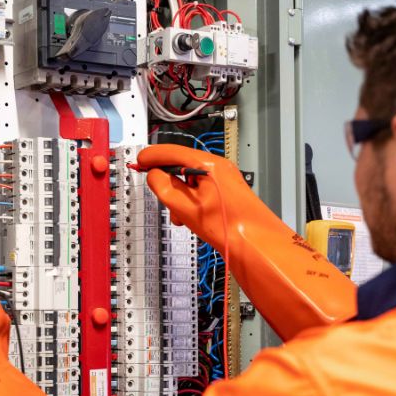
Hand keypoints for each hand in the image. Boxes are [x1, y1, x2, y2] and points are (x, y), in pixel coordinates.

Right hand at [138, 145, 275, 252]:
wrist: (255, 243)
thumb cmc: (229, 226)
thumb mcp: (185, 207)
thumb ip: (164, 187)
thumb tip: (154, 175)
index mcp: (209, 165)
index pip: (173, 152)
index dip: (153, 156)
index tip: (140, 162)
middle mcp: (219, 167)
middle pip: (182, 166)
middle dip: (168, 182)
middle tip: (157, 193)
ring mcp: (225, 179)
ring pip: (191, 181)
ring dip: (179, 196)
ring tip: (180, 216)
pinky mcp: (227, 191)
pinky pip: (202, 190)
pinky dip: (192, 201)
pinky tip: (191, 218)